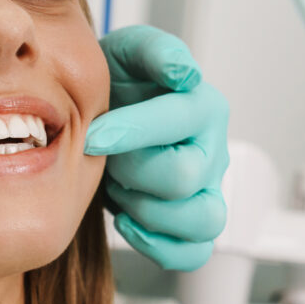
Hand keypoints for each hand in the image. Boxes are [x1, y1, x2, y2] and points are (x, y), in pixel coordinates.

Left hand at [84, 26, 228, 270]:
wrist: (104, 113)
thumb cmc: (117, 84)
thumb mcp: (127, 52)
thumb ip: (154, 51)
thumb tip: (183, 72)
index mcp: (202, 106)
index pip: (179, 122)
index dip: (130, 131)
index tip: (92, 135)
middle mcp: (212, 150)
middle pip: (184, 178)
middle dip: (132, 171)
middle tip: (105, 159)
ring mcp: (207, 190)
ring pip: (202, 221)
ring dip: (148, 211)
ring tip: (120, 189)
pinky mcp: (192, 220)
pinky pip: (194, 252)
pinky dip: (159, 245)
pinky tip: (127, 221)